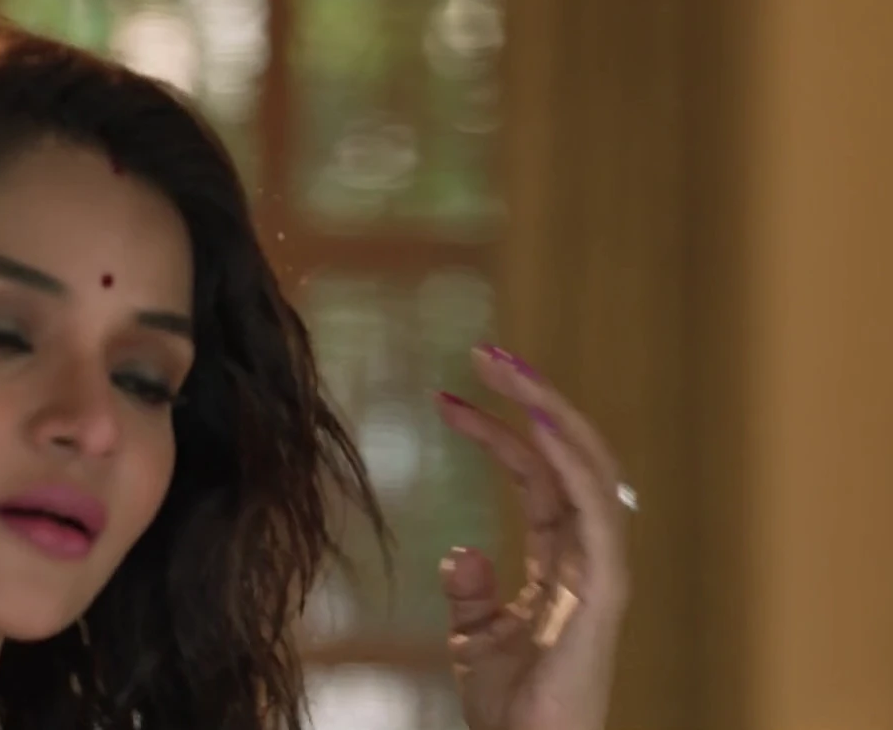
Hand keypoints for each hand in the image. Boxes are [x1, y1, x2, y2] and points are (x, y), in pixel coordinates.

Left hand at [433, 345, 631, 729]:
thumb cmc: (514, 709)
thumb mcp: (475, 640)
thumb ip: (470, 592)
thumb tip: (460, 549)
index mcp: (562, 561)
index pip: (535, 475)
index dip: (495, 431)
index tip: (442, 397)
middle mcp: (588, 556)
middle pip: (567, 456)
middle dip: (530, 398)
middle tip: (484, 350)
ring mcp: (600, 571)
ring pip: (587, 467)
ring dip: (547, 409)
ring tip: (505, 366)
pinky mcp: (602, 592)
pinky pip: (594, 512)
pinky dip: (571, 461)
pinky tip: (537, 419)